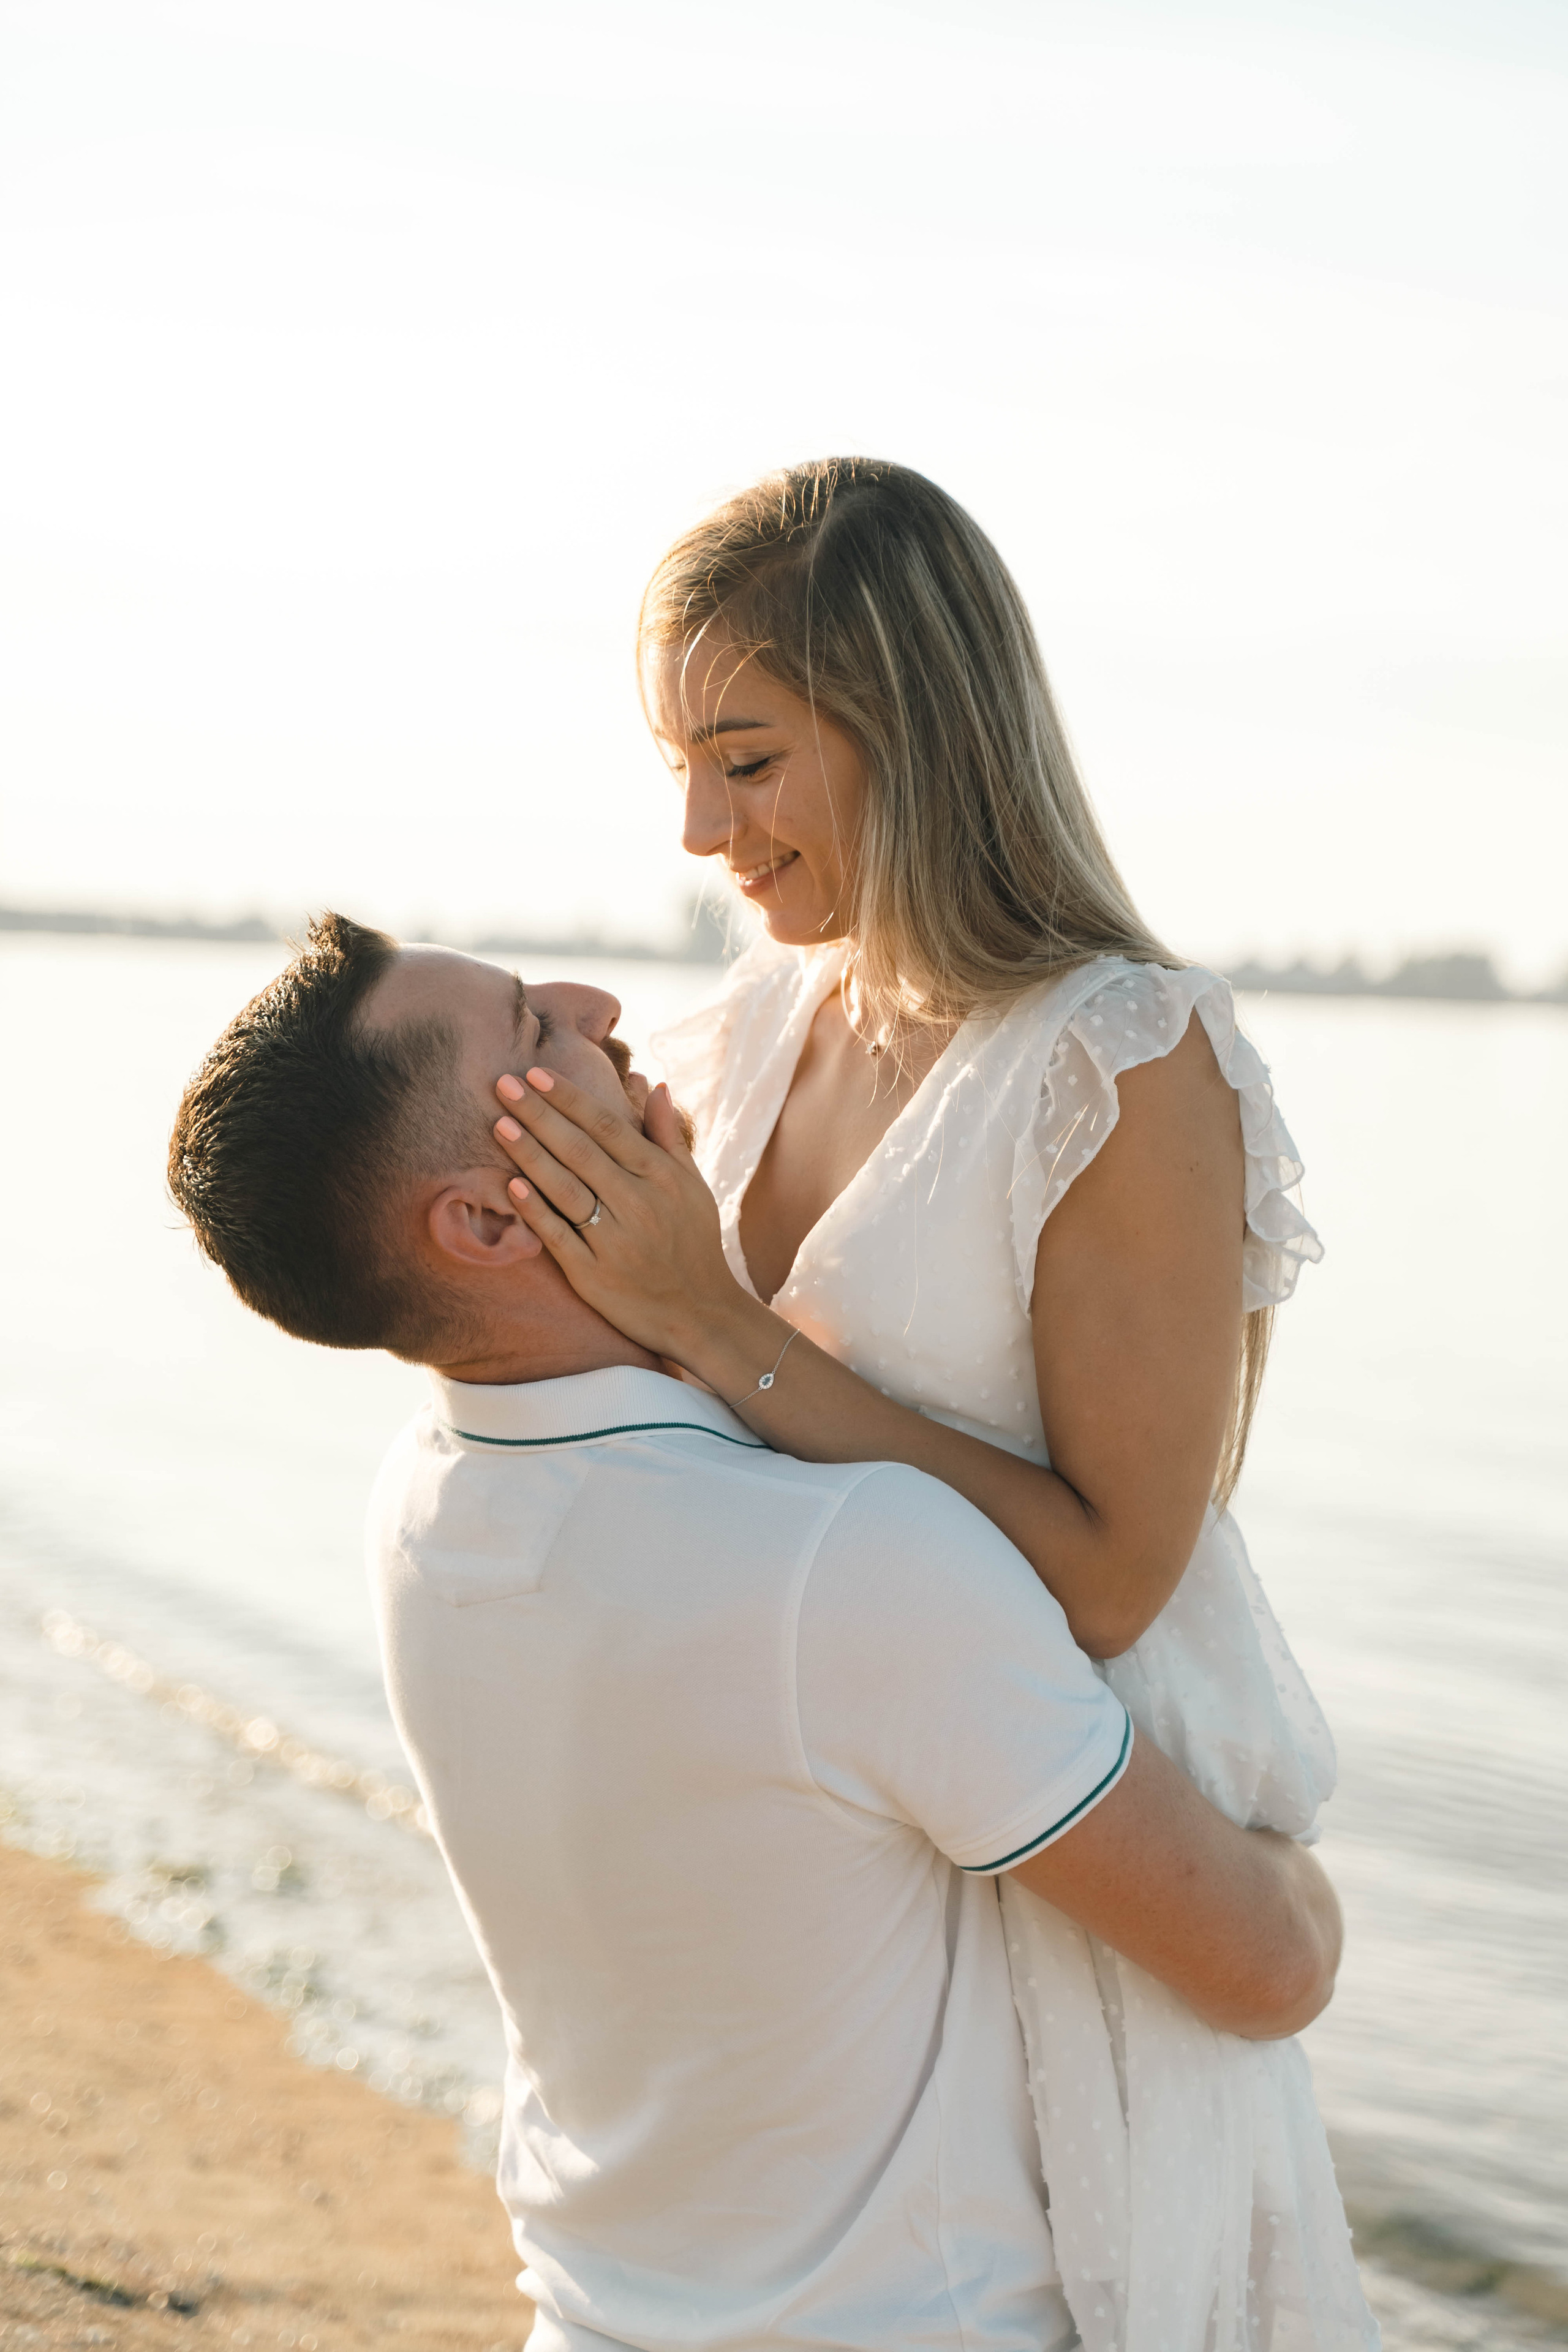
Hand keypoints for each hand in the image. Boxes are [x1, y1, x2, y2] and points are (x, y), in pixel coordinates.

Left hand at [491, 1067, 752, 1363]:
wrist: (701, 1313)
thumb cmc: (693, 1241)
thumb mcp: (691, 1184)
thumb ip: (667, 1134)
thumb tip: (653, 1083)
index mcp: (660, 1176)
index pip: (607, 1127)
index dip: (570, 1099)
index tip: (537, 1073)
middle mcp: (638, 1203)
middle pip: (580, 1151)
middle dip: (540, 1115)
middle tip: (503, 1084)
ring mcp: (614, 1240)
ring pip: (566, 1189)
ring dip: (531, 1155)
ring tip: (501, 1125)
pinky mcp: (593, 1275)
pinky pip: (559, 1237)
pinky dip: (536, 1211)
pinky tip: (513, 1185)